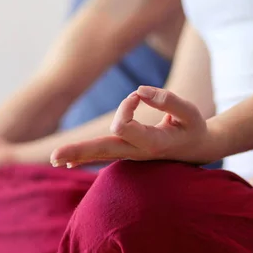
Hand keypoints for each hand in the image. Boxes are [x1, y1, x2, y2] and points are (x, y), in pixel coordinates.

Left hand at [51, 86, 217, 167]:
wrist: (199, 149)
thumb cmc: (193, 128)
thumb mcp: (189, 111)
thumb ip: (167, 100)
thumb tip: (139, 91)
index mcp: (152, 143)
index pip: (123, 125)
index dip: (125, 106)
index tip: (138, 95)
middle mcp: (137, 152)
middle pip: (102, 150)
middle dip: (78, 151)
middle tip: (53, 157)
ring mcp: (130, 155)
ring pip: (99, 155)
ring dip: (77, 155)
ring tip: (54, 159)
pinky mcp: (127, 152)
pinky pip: (103, 156)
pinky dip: (85, 157)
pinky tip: (68, 162)